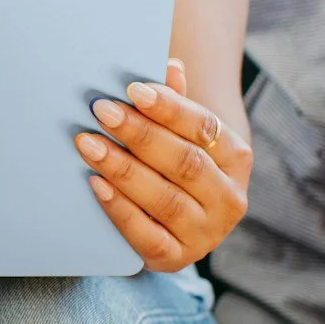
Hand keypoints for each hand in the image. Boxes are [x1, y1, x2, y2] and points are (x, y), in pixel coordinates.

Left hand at [76, 57, 253, 271]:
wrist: (178, 220)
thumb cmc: (174, 161)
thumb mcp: (181, 133)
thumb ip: (176, 103)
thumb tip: (169, 65)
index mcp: (236, 158)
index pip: (205, 128)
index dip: (170, 108)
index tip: (133, 89)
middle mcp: (229, 198)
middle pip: (184, 162)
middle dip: (140, 134)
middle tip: (101, 111)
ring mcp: (206, 232)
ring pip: (165, 198)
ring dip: (123, 168)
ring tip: (88, 144)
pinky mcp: (177, 258)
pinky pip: (146, 235)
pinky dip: (120, 208)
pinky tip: (95, 183)